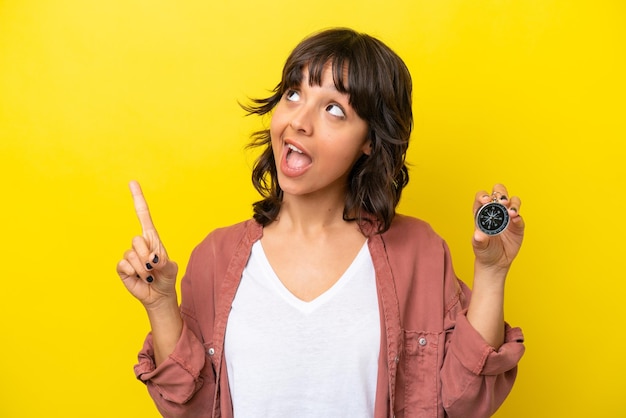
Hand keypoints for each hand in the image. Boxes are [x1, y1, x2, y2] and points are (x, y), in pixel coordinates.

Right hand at [116, 181, 178, 308]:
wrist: (159, 294)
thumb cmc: (166, 277)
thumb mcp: (171, 269)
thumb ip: (164, 263)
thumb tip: (152, 259)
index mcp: (152, 238)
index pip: (143, 215)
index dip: (138, 199)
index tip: (132, 182)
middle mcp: (139, 244)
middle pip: (137, 240)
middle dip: (147, 255)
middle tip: (154, 267)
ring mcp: (129, 255)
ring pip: (131, 255)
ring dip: (143, 268)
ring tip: (149, 275)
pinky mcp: (122, 267)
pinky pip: (124, 265)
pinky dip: (134, 273)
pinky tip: (139, 278)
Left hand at [472, 184, 524, 271]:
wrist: (495, 262)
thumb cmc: (484, 250)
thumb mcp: (479, 246)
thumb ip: (478, 240)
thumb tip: (478, 235)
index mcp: (482, 212)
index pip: (481, 197)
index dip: (483, 196)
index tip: (486, 201)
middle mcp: (495, 211)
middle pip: (498, 192)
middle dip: (500, 194)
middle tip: (502, 202)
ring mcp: (508, 216)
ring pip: (512, 200)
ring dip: (513, 203)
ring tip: (511, 212)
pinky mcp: (517, 224)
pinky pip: (520, 216)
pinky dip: (518, 216)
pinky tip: (515, 220)